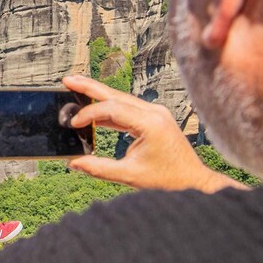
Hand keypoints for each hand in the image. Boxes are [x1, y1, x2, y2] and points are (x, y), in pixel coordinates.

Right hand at [63, 75, 224, 191]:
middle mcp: (154, 113)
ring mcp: (155, 114)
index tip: (73, 123)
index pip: (113, 109)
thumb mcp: (130, 176)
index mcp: (151, 123)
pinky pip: (127, 109)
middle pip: (116, 94)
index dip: (89, 114)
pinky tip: (93, 111)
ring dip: (98, 95)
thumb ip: (98, 168)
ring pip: (121, 99)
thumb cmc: (168, 180)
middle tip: (67, 80)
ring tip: (76, 88)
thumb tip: (74, 163)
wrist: (195, 182)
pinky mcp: (154, 119)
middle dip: (89, 87)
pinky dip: (109, 109)